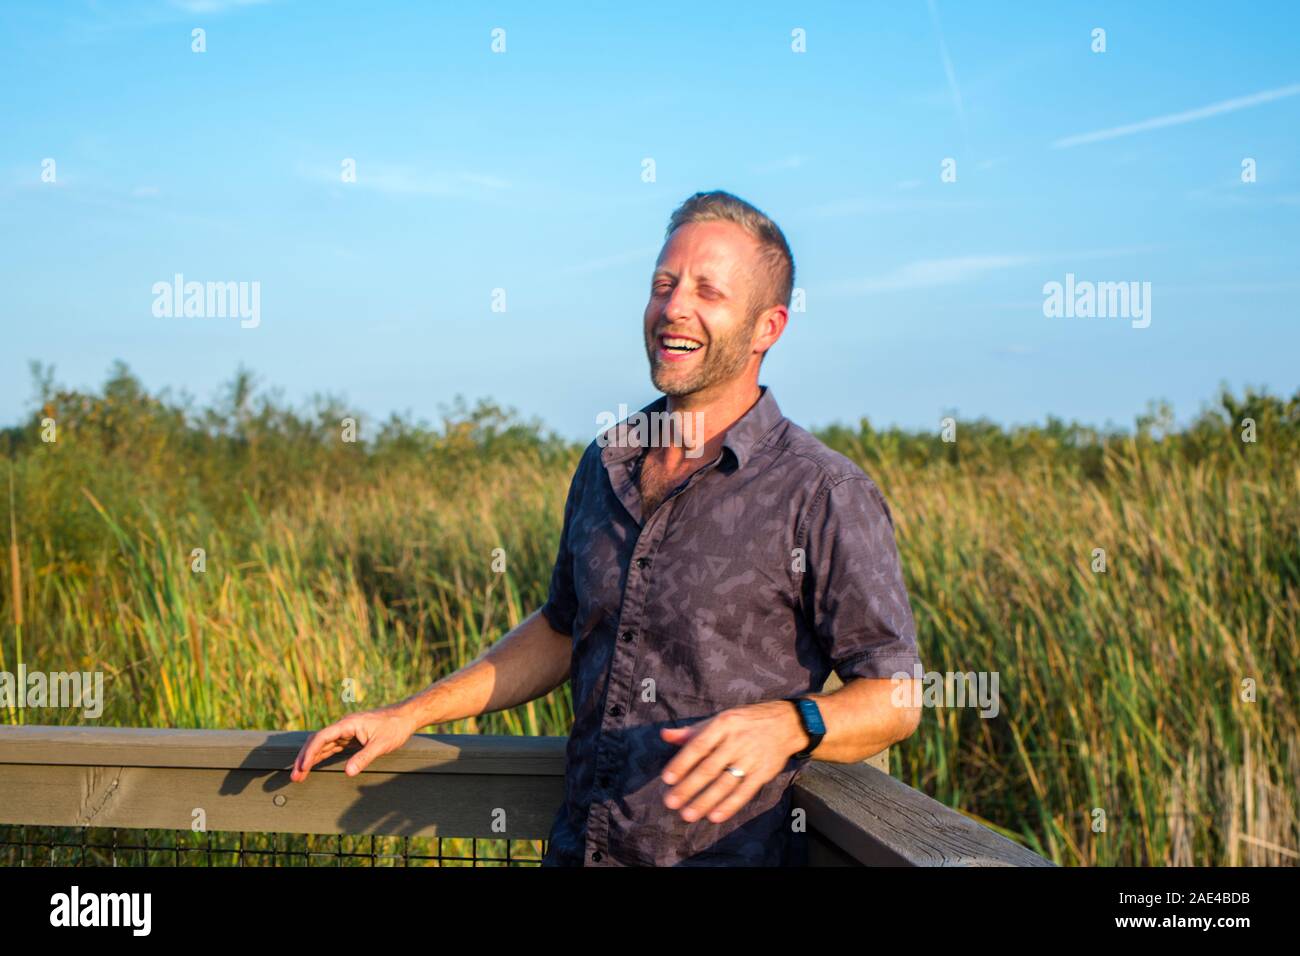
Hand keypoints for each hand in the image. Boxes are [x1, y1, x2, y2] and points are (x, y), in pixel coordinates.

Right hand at [290, 706, 417, 780]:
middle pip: (317, 741)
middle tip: (295, 776)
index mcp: (348, 724)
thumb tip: (348, 772)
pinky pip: (331, 748)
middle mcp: (344, 727)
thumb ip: (364, 757)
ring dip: (310, 759)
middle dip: (305, 758)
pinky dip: (321, 757)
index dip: (310, 752)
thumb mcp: (382, 744)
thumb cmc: (395, 727)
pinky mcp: (351, 738)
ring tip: (299, 776)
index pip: (322, 737)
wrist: (406, 717)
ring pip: (322, 745)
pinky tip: (313, 767)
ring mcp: (346, 732)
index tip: (302, 767)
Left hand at [658, 699, 805, 824]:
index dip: (682, 763)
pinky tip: (714, 816)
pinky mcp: (763, 772)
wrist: (786, 723)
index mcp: (723, 724)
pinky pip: (744, 792)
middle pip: (709, 768)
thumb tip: (664, 735)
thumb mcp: (720, 719)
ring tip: (688, 814)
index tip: (667, 779)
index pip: (699, 746)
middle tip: (671, 802)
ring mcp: (751, 758)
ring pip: (725, 783)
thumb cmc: (746, 722)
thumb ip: (692, 731)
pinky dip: (729, 805)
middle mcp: (737, 741)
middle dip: (689, 787)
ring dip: (705, 801)